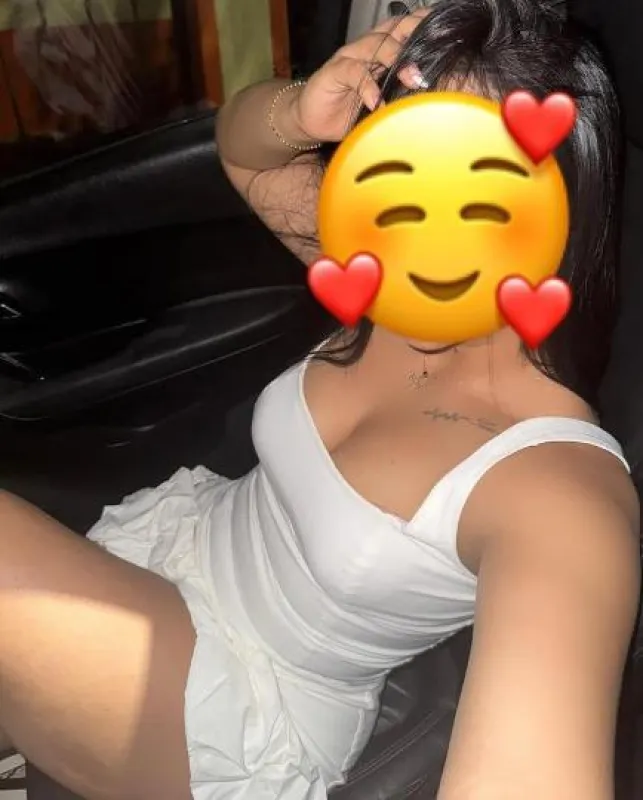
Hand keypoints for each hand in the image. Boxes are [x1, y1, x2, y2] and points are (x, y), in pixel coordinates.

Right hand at [291, 9, 430, 143]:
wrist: (310, 119)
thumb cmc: (347, 111)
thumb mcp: (379, 104)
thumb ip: (399, 98)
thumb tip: (430, 108)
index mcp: (379, 52)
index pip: (404, 30)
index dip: (422, 26)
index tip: (445, 30)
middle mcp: (365, 49)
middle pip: (393, 31)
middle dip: (414, 37)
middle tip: (433, 53)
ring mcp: (349, 58)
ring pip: (376, 47)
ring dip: (396, 60)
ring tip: (412, 79)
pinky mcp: (333, 73)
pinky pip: (353, 72)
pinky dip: (367, 86)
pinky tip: (377, 102)